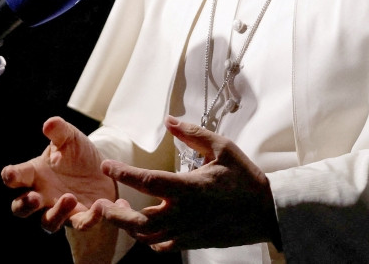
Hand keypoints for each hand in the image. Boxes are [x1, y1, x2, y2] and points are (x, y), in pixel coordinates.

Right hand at [0, 116, 116, 232]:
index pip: (15, 176)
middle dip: (25, 205)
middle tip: (35, 197)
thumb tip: (50, 123)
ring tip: (70, 197)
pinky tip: (99, 206)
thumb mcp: (70, 138)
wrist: (102, 169)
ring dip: (56, 213)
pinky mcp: (79, 217)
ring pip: (48, 222)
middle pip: (21, 208)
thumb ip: (60, 131)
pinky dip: (89, 218)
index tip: (10, 174)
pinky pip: (80, 224)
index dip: (10, 176)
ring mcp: (58, 209)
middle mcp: (42, 194)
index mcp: (35, 173)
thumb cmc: (77, 153)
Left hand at [90, 115, 279, 251]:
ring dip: (129, 227)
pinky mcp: (192, 242)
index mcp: (190, 188)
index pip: (147, 181)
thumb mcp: (223, 148)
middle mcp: (185, 213)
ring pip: (147, 237)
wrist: (267, 212)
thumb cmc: (245, 178)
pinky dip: (149, 240)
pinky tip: (145, 227)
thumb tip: (169, 121)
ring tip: (120, 211)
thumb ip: (193, 134)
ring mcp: (188, 231)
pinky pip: (163, 246)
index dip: (123, 173)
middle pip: (139, 221)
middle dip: (114, 214)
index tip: (107, 166)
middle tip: (101, 204)